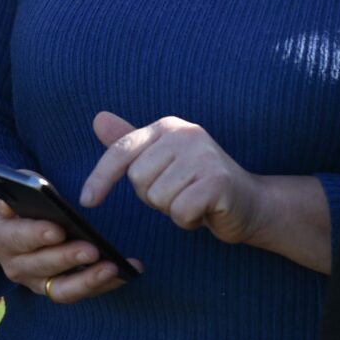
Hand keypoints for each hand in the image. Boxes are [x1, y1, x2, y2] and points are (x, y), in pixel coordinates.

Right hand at [0, 193, 128, 303]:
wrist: (14, 227)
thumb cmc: (18, 203)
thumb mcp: (12, 188)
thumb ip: (20, 185)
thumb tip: (34, 187)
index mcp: (1, 238)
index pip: (16, 238)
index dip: (36, 234)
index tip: (58, 230)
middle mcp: (15, 265)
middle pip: (42, 266)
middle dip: (68, 258)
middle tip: (92, 249)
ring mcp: (36, 282)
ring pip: (61, 289)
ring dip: (88, 280)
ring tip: (113, 267)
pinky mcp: (57, 289)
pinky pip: (80, 292)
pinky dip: (104, 285)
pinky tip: (126, 273)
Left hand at [82, 112, 266, 244]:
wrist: (251, 203)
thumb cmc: (200, 183)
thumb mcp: (162, 161)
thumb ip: (131, 143)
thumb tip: (98, 118)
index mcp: (168, 127)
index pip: (122, 151)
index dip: (101, 177)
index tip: (87, 201)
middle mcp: (186, 133)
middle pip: (138, 179)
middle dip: (154, 197)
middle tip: (180, 193)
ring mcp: (204, 155)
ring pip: (159, 198)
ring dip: (173, 210)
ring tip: (194, 201)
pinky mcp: (218, 180)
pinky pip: (180, 211)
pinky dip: (189, 220)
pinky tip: (205, 212)